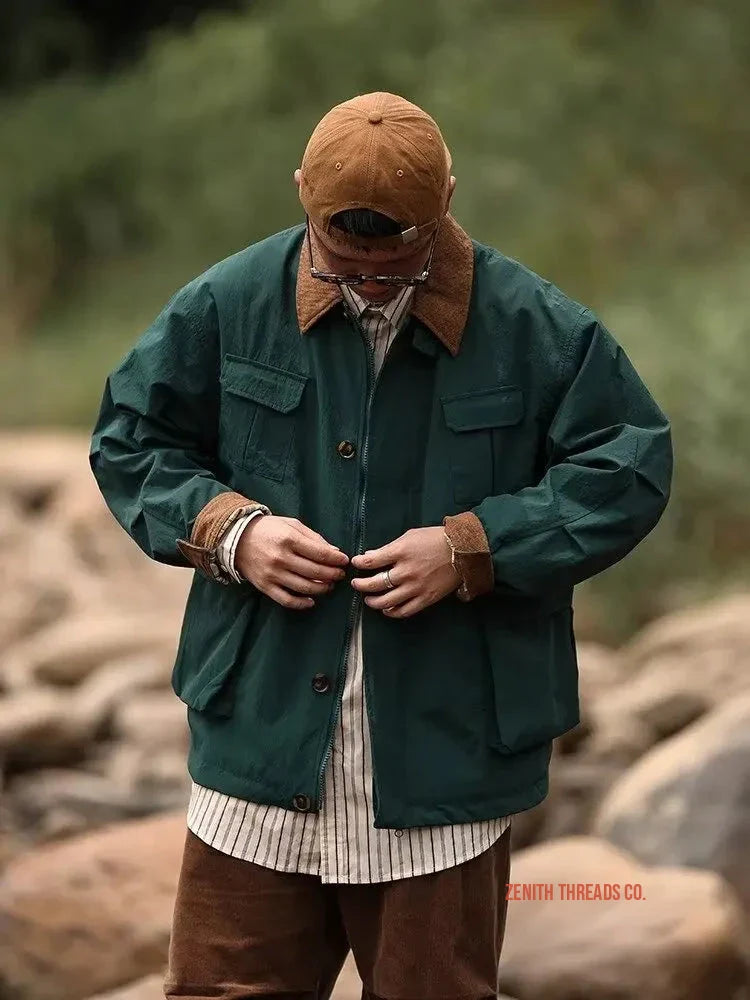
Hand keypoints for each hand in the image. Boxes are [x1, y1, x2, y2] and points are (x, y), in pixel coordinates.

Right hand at [235, 515, 349, 609]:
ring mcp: (272, 574)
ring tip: (329, 585)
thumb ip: (313, 538)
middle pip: (315, 572)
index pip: (320, 553)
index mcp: (289, 539)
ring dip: (322, 589)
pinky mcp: (265, 586)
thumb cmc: (268, 529)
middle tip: (340, 574)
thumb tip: (334, 551)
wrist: (237, 538)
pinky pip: (286, 600)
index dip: (336, 559)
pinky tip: (312, 601)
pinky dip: (301, 604)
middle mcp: (281, 558)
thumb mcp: (291, 525)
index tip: (344, 561)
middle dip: (332, 574)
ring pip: (304, 587)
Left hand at [349, 526, 461, 618]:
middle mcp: (406, 572)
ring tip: (368, 599)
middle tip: (356, 584)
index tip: (356, 563)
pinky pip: (404, 611)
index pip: (371, 561)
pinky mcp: (426, 598)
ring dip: (373, 602)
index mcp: (401, 552)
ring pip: (386, 601)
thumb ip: (389, 547)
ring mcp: (416, 587)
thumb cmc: (435, 539)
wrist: (463, 551)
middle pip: (375, 583)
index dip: (359, 563)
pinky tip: (386, 610)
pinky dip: (392, 613)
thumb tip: (369, 555)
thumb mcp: (410, 536)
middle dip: (361, 585)